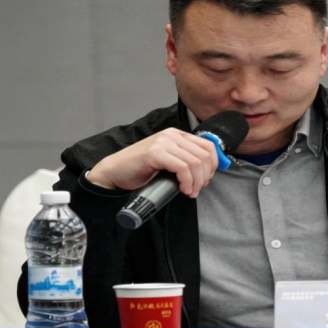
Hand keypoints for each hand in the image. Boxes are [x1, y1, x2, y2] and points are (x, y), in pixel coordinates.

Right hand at [87, 128, 218, 197]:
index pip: (208, 146)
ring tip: (189, 192)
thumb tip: (206, 173)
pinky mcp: (155, 152)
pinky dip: (187, 181)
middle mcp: (172, 135)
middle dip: (205, 176)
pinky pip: (182, 168)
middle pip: (204, 155)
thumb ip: (184, 161)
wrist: (115, 172)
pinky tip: (183, 189)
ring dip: (196, 182)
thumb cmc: (141, 170)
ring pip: (195, 162)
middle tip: (196, 189)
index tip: (205, 180)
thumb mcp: (168, 162)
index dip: (213, 165)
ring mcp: (163, 142)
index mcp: (177, 135)